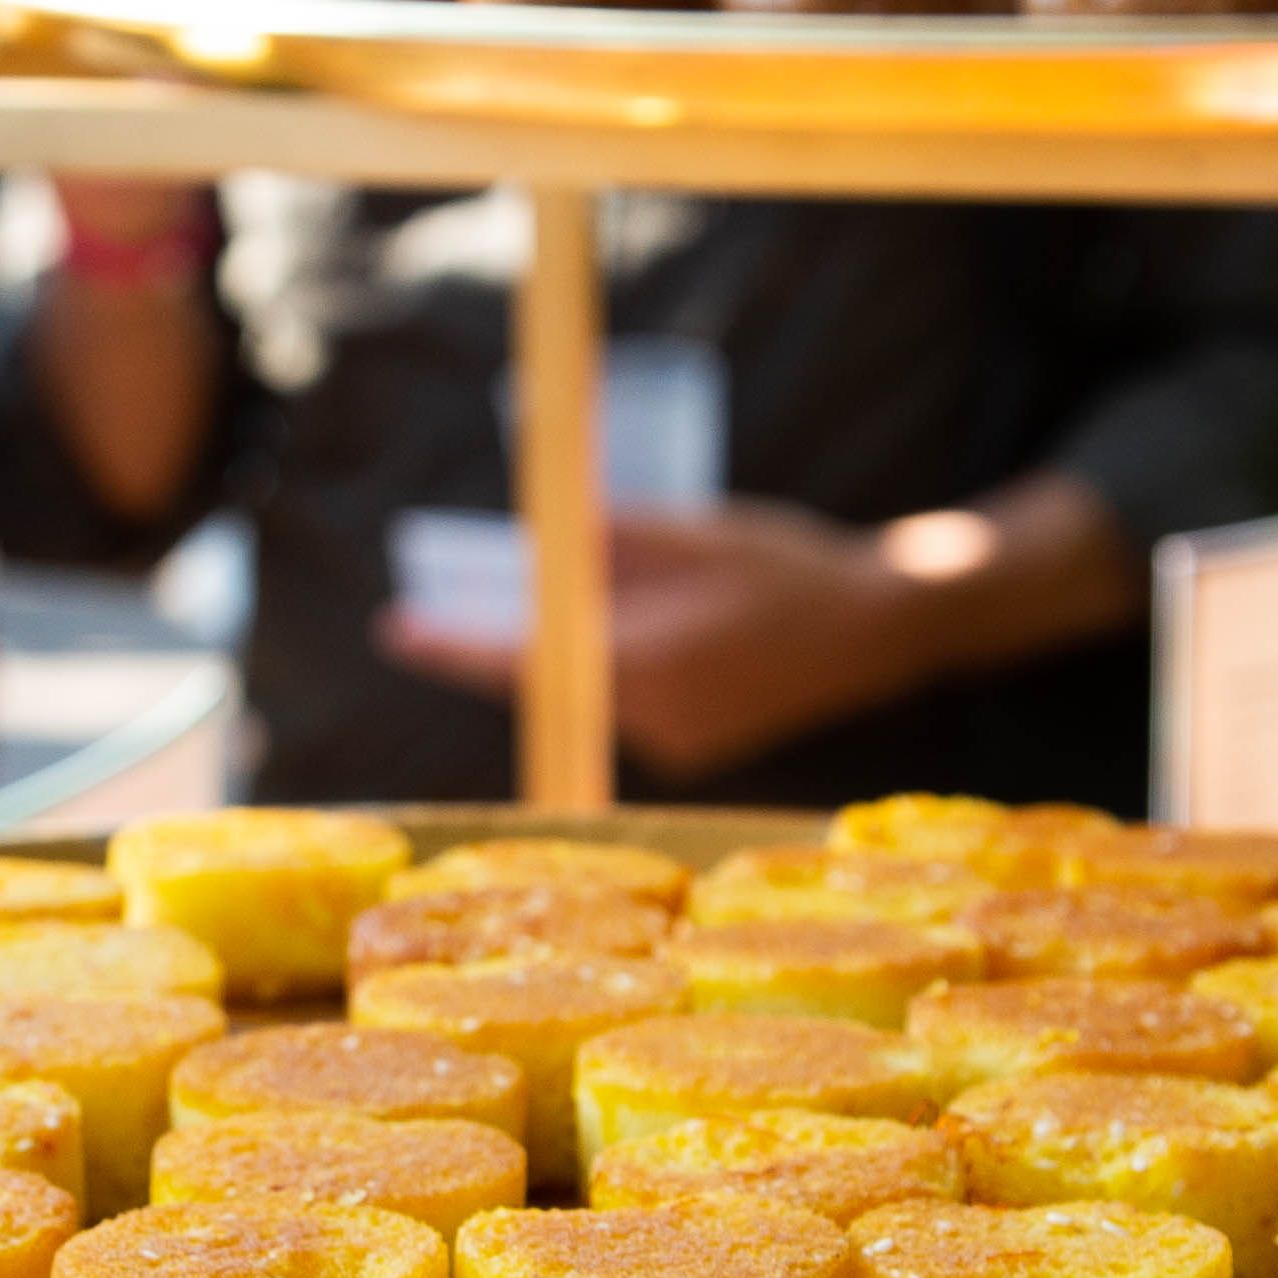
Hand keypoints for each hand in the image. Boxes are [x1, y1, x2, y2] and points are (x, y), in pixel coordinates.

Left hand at [384, 497, 935, 775]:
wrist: (878, 627)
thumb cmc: (787, 565)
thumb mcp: (689, 533)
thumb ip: (604, 541)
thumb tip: (531, 544)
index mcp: (646, 664)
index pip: (525, 660)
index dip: (454, 644)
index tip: (399, 629)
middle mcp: (651, 718)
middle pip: (549, 678)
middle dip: (504, 637)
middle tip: (439, 609)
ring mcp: (673, 741)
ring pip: (588, 689)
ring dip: (570, 646)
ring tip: (585, 595)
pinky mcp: (691, 744)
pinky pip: (625, 701)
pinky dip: (612, 663)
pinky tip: (647, 623)